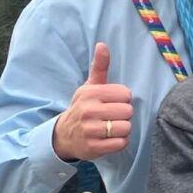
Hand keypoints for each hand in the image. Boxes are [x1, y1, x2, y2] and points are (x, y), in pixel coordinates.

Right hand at [52, 42, 133, 160]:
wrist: (64, 135)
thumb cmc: (83, 107)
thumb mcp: (89, 86)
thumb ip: (100, 67)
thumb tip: (102, 45)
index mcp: (90, 93)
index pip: (125, 94)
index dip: (123, 99)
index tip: (113, 102)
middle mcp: (88, 111)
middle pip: (127, 111)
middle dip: (124, 115)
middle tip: (112, 116)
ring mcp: (90, 130)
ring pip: (126, 128)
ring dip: (123, 129)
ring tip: (112, 128)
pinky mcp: (93, 147)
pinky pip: (121, 144)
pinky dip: (119, 142)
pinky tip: (110, 139)